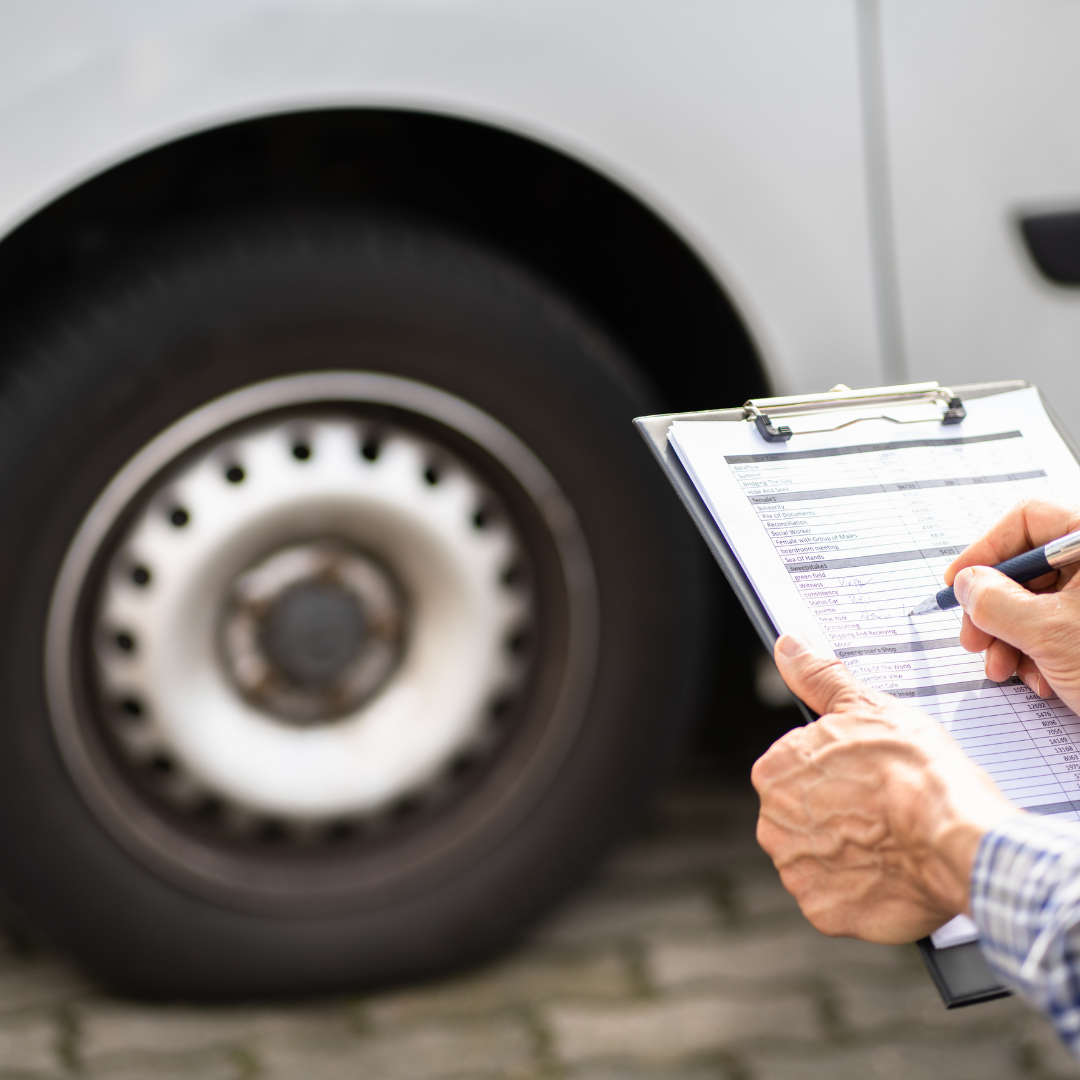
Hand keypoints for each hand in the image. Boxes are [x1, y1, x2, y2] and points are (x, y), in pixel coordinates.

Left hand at [752, 634, 1016, 943]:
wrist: (955, 836)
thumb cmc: (915, 770)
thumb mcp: (865, 706)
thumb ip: (818, 676)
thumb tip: (787, 645)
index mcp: (775, 770)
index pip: (795, 773)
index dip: (835, 777)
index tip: (864, 780)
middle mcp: (772, 820)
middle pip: (801, 817)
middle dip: (836, 816)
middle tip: (880, 812)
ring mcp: (795, 868)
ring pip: (816, 859)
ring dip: (847, 854)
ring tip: (888, 842)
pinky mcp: (821, 909)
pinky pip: (834, 899)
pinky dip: (858, 891)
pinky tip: (887, 872)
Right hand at [945, 499, 1079, 714]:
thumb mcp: (1047, 633)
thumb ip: (994, 601)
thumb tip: (968, 584)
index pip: (1029, 520)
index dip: (985, 551)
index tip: (958, 582)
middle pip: (1030, 568)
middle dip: (994, 609)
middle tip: (973, 639)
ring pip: (1039, 603)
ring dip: (1010, 640)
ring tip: (1004, 670)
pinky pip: (1060, 627)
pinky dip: (1038, 654)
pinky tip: (1041, 681)